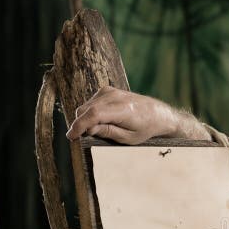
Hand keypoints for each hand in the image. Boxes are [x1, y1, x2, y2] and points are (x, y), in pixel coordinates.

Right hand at [67, 86, 207, 143]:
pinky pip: (90, 102)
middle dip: (80, 125)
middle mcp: (115, 97)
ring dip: (85, 119)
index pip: (94, 115)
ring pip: (86, 106)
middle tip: (83, 138)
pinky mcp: (107, 90)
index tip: (71, 137)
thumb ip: (107, 132)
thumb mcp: (128, 138)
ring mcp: (110, 91)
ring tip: (97, 130)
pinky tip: (100, 121)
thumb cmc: (144, 129)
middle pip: (85, 110)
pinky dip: (90, 113)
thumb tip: (88, 129)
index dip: (79, 126)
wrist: (157, 114)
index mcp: (123, 110)